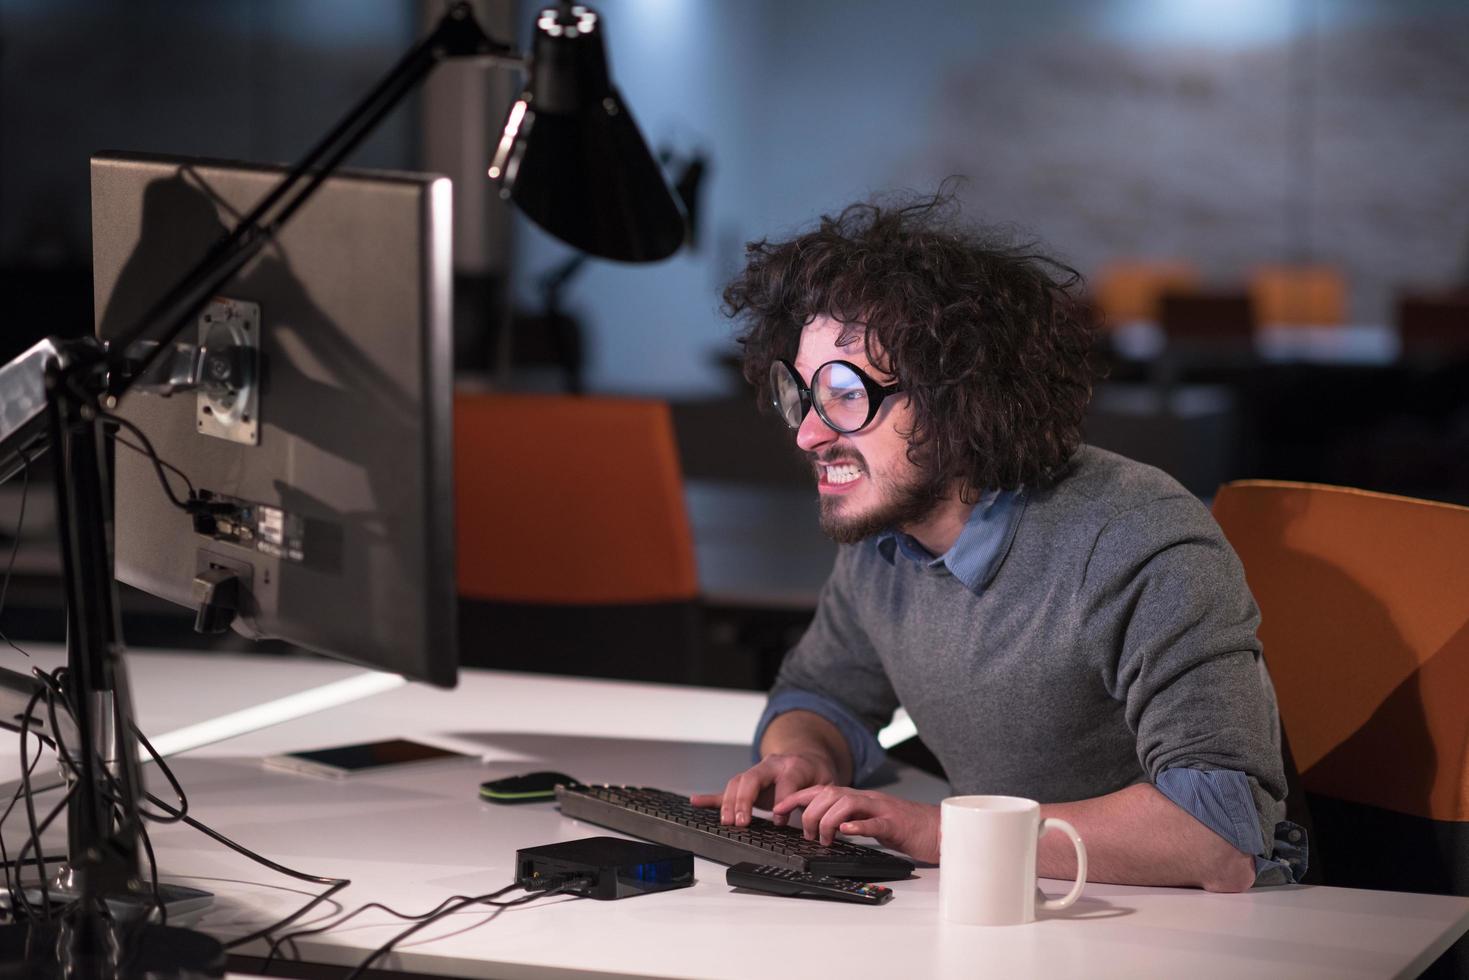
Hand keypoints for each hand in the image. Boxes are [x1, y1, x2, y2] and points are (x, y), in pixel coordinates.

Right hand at [689, 752, 838, 826]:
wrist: (807, 758)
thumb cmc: (815, 776)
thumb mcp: (826, 785)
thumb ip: (818, 800)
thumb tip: (813, 821)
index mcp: (794, 766)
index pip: (785, 782)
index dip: (781, 802)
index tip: (779, 821)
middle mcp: (771, 766)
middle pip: (753, 778)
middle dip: (745, 800)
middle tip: (742, 822)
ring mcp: (756, 773)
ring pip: (737, 782)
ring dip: (729, 803)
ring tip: (727, 821)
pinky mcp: (747, 784)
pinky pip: (726, 790)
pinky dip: (711, 797)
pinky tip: (696, 801)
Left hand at [773, 786, 939, 862]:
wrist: (940, 830)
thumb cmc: (907, 828)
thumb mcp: (872, 822)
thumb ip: (851, 820)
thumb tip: (825, 828)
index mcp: (860, 799)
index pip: (822, 790)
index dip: (798, 797)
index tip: (777, 808)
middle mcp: (868, 799)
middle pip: (830, 794)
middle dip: (810, 812)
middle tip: (807, 835)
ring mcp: (882, 809)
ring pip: (847, 803)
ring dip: (828, 820)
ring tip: (824, 838)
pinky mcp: (896, 824)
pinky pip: (875, 821)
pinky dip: (858, 826)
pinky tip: (847, 832)